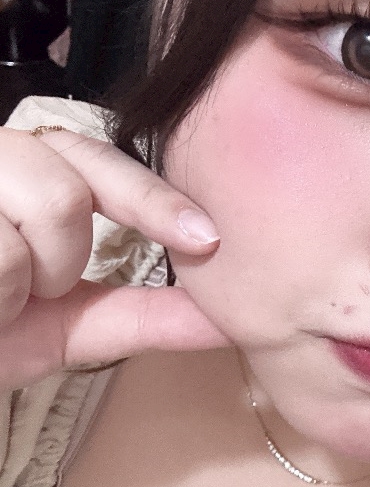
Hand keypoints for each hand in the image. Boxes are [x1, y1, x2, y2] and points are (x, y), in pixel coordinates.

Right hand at [0, 126, 229, 390]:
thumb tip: (229, 318)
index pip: (95, 161)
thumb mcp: (72, 326)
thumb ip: (146, 315)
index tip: (209, 240)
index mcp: (26, 173)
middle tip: (31, 290)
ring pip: (28, 211)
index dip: (152, 200)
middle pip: (65, 186)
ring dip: (22, 278)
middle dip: (63, 256)